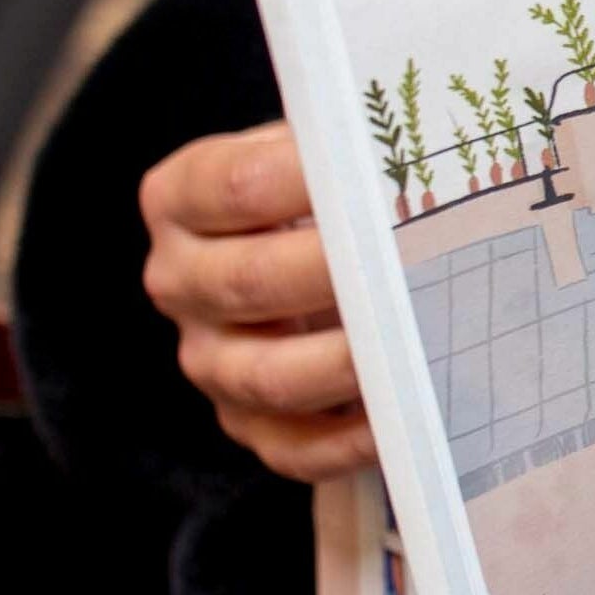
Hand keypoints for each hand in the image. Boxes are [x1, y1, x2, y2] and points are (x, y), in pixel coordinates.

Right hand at [139, 121, 374, 480]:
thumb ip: (346, 146)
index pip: (231, 187)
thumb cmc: (332, 189)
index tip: (368, 173)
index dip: (300, 181)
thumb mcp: (323, 150)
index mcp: (181, 200)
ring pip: (266, 376)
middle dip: (330, 274)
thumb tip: (413, 147)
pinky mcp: (251, 424)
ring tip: (410, 347)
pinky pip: (294, 448)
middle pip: (246, 282)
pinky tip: (406, 418)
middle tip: (402, 261)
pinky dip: (351, 441)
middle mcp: (180, 281)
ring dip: (343, 365)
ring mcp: (210, 360)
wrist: (317, 250)